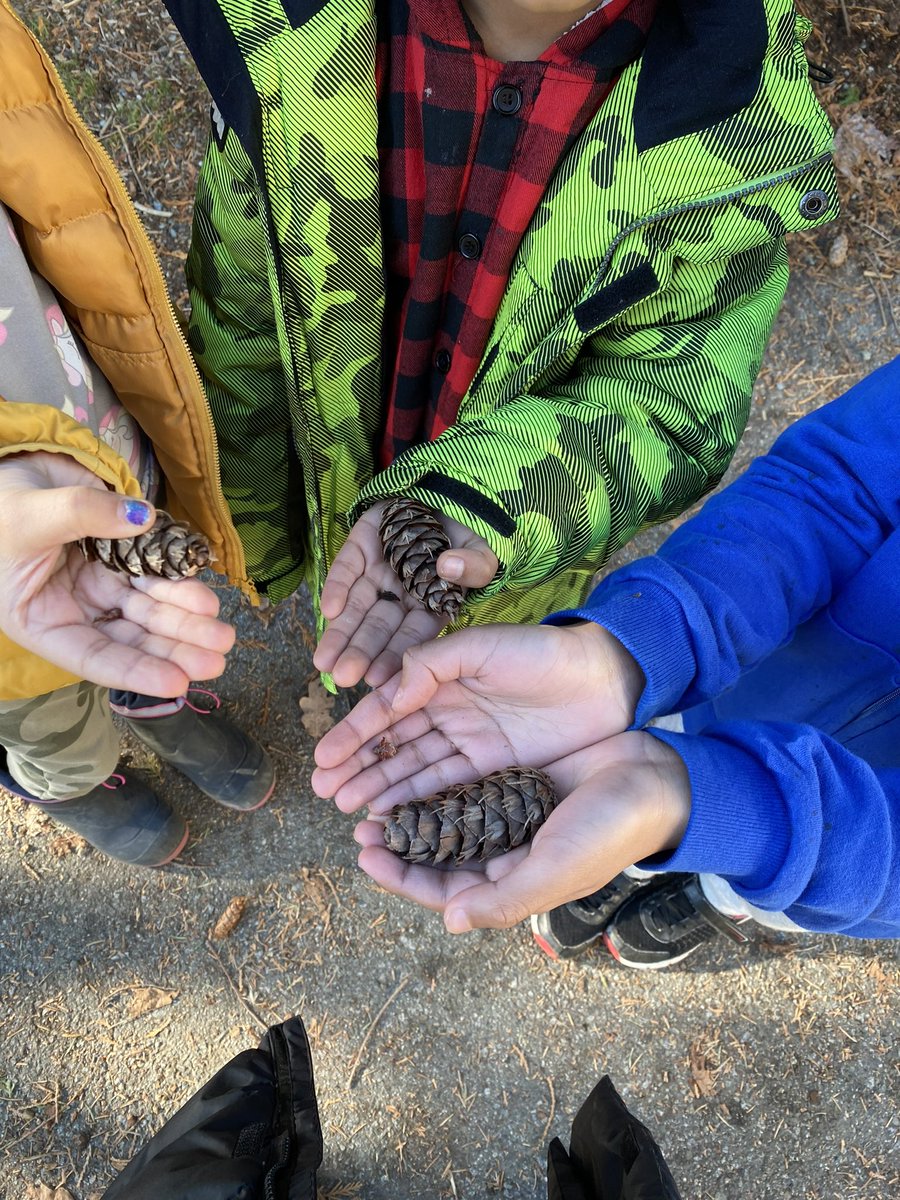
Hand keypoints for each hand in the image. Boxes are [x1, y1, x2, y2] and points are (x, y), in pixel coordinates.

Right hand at [0, 452, 234, 696]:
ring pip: (147, 611)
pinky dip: (178, 586)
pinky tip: (204, 598)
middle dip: (174, 648)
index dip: (134, 672)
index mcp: (40, 621)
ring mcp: (98, 587)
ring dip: (184, 621)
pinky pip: (153, 577)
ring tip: (222, 631)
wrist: (7, 473)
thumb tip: (142, 517)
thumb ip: (82, 513)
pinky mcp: (118, 563)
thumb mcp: (28, 516)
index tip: (176, 682)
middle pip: (129, 638)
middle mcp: (73, 612)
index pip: (91, 657)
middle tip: (217, 656)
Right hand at [312, 620, 643, 811]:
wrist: (605, 680)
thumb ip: (431, 664)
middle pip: (394, 745)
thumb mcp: (482, 646)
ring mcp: (471, 743)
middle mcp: (450, 712)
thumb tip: (387, 694)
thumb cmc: (542, 654)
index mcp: (442, 679)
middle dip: (357, 767)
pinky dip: (417, 800)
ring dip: (380, 787)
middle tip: (324, 792)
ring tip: (346, 807)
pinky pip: (447, 787)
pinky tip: (390, 813)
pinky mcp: (495, 769)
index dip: (354, 734)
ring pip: (415, 769)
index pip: (388, 709)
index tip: (323, 758)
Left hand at [313, 501, 497, 687]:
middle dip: (360, 653)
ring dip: (339, 632)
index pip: (412, 638)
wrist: (447, 496)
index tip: (378, 680)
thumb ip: (475, 565)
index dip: (396, 658)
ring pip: (355, 607)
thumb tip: (448, 566)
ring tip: (324, 661)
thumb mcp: (483, 552)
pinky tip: (327, 609)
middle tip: (342, 677)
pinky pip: (346, 568)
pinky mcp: (361, 546)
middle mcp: (400, 594)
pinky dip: (336, 587)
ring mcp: (378, 571)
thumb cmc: (469, 534)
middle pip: (378, 628)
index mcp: (431, 605)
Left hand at [349, 731, 689, 932]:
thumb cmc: (609, 831)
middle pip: (437, 857)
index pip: (443, 892)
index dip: (401, 878)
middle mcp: (505, 856)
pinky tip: (416, 765)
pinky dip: (440, 784)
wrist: (652, 778)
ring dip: (414, 813)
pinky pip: (466, 788)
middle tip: (361, 823)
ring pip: (446, 822)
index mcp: (512, 885)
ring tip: (379, 797)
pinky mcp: (515, 785)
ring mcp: (509, 820)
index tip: (366, 854)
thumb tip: (452, 921)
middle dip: (399, 845)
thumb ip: (505, 898)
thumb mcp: (556, 868)